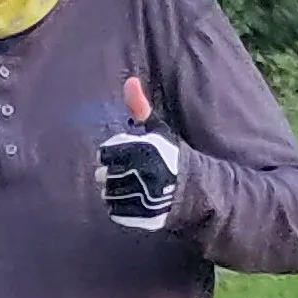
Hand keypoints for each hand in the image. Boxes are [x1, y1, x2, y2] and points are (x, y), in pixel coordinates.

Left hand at [97, 76, 183, 230]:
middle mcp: (141, 173)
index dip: (114, 155)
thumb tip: (129, 80)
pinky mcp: (141, 217)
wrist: (194, 190)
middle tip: (132, 174)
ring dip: (116, 191)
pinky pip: (114, 211)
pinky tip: (135, 201)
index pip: (104, 153)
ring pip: (107, 194)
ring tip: (135, 187)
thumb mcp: (158, 129)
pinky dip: (120, 208)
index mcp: (143, 149)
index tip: (129, 157)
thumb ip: (140, 106)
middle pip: (103, 175)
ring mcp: (141, 197)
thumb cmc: (172, 156)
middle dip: (113, 173)